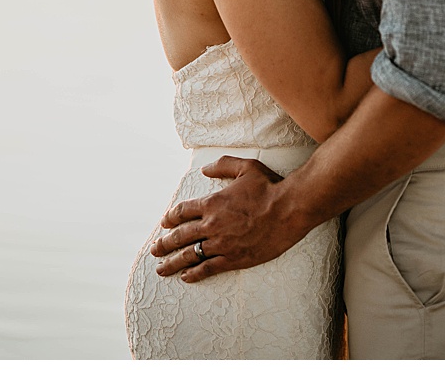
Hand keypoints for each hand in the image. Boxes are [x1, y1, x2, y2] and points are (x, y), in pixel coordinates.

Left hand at [150, 157, 303, 282]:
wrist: (289, 209)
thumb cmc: (270, 187)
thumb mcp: (247, 168)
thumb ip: (223, 166)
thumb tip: (205, 170)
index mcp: (213, 203)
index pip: (182, 212)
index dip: (171, 218)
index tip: (164, 224)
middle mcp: (212, 225)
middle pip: (180, 236)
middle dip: (164, 244)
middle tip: (154, 250)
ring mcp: (221, 243)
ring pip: (189, 255)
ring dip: (172, 263)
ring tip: (161, 269)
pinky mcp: (233, 258)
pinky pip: (208, 268)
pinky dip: (194, 273)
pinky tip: (186, 276)